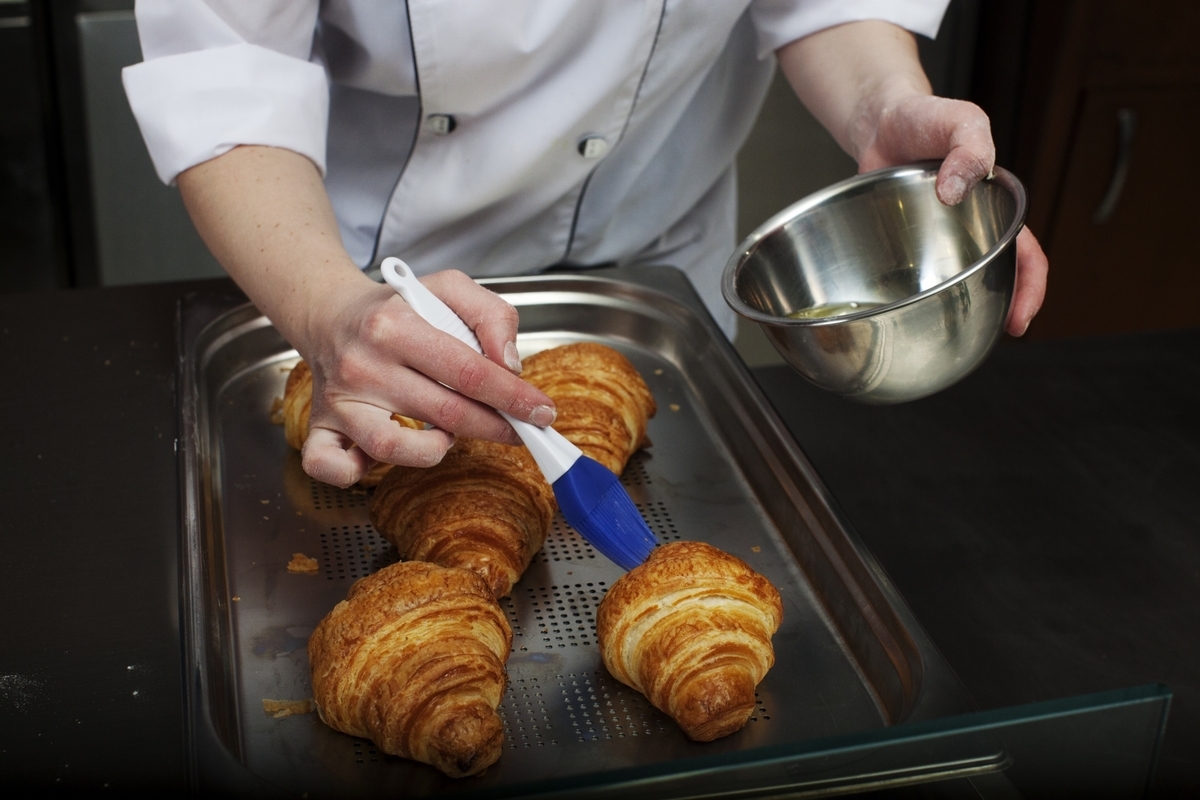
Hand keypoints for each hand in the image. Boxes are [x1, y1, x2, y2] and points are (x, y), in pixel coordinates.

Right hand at [177, 145, 556, 487]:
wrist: (330, 314)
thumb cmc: (395, 308)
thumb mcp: (448, 288)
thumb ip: (491, 314)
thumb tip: (510, 365)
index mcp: (394, 325)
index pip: (469, 371)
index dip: (513, 398)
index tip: (541, 412)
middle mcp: (363, 365)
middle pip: (445, 412)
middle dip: (495, 427)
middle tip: (519, 430)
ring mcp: (339, 401)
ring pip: (394, 448)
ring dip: (436, 450)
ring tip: (448, 433)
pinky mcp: (320, 428)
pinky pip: (334, 467)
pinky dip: (358, 473)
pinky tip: (393, 454)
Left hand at [856, 93, 1047, 336]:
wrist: (880, 122)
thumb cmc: (927, 118)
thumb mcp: (961, 120)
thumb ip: (968, 148)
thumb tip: (956, 191)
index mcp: (998, 208)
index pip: (1028, 256)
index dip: (1030, 289)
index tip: (1020, 319)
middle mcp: (971, 230)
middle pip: (995, 279)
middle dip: (998, 312)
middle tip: (986, 339)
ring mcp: (936, 240)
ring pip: (955, 284)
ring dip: (957, 309)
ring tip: (946, 335)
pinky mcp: (903, 245)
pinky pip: (915, 276)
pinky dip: (916, 296)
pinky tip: (906, 311)